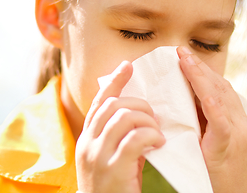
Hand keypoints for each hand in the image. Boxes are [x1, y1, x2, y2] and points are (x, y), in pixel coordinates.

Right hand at [75, 61, 165, 192]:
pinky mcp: (114, 169)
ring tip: (157, 133)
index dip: (114, 82)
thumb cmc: (112, 187)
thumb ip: (119, 137)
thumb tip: (141, 116)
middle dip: (139, 105)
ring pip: (124, 117)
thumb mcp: (110, 158)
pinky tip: (159, 143)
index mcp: (86, 138)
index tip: (128, 66)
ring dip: (147, 120)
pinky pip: (135, 138)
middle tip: (154, 117)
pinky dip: (151, 135)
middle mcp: (87, 144)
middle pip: (113, 105)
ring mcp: (98, 156)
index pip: (99, 102)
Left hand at [177, 46, 246, 192]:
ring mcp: (238, 133)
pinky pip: (222, 122)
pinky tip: (203, 92)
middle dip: (199, 67)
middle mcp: (239, 121)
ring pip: (221, 97)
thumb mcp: (211, 143)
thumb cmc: (220, 173)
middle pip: (219, 87)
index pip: (218, 88)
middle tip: (180, 51)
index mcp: (234, 120)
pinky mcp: (230, 146)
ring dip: (201, 77)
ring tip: (184, 60)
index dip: (201, 71)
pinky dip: (213, 105)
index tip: (184, 56)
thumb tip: (178, 106)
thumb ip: (201, 124)